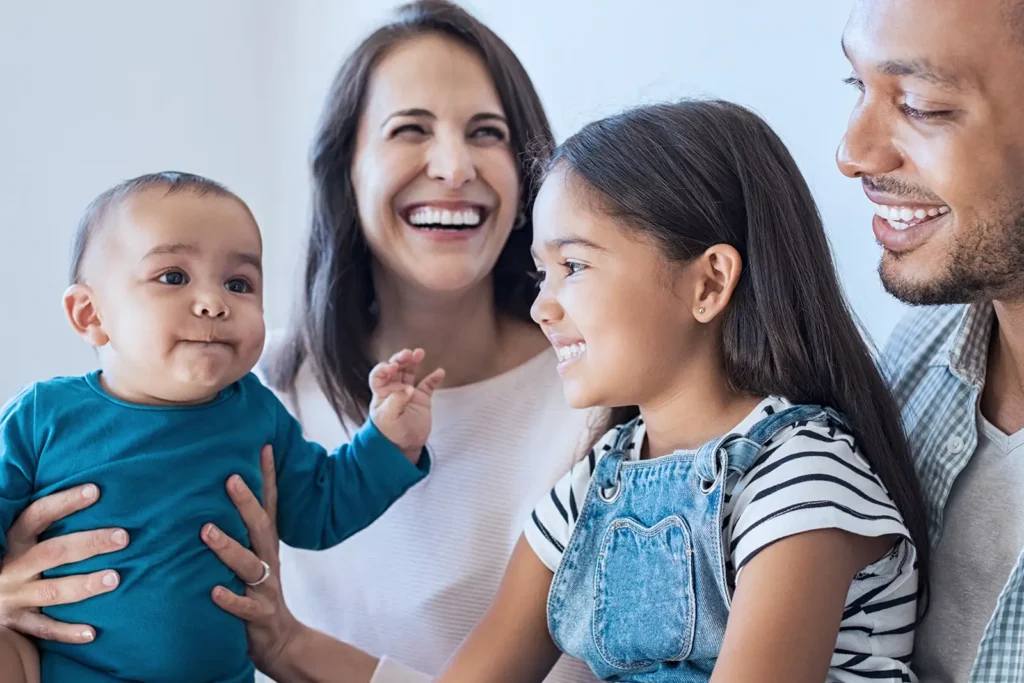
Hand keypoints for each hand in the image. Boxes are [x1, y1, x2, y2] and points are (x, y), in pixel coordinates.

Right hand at [0, 485, 125, 642]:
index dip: (65, 502)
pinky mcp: (16, 623)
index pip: (37, 515)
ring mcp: (14, 597)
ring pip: (52, 591)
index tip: (95, 490)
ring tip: (115, 578)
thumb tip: (94, 493)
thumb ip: (44, 527)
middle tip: (123, 537)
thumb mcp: (18, 543)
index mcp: (13, 542)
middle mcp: (12, 568)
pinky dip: (67, 632)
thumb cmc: (10, 563)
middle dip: (89, 543)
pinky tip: (92, 632)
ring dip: (84, 585)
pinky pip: (44, 630)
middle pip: (53, 552)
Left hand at [203, 445, 301, 676]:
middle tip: (230, 478)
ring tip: (206, 531)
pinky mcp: (258, 615)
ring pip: (248, 565)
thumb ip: (241, 533)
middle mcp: (268, 562)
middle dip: (247, 502)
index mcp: (266, 546)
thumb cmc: (257, 592)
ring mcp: (265, 588)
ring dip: (228, 547)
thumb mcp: (254, 559)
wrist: (279, 639)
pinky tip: (213, 590)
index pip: (270, 506)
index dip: (268, 477)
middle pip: (261, 528)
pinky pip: (243, 606)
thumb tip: (213, 499)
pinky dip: (229, 599)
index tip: (263, 447)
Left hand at [369, 348, 444, 462]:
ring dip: (413, 362)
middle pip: (395, 369)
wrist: (405, 447)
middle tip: (408, 354)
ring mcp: (408, 392)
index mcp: (381, 393)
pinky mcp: (422, 398)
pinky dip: (434, 377)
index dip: (384, 368)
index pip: (379, 375)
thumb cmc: (391, 434)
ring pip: (410, 372)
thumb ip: (396, 402)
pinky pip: (428, 384)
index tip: (393, 367)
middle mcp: (394, 389)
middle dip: (401, 359)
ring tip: (419, 353)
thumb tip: (409, 388)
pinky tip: (439, 372)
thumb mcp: (389, 419)